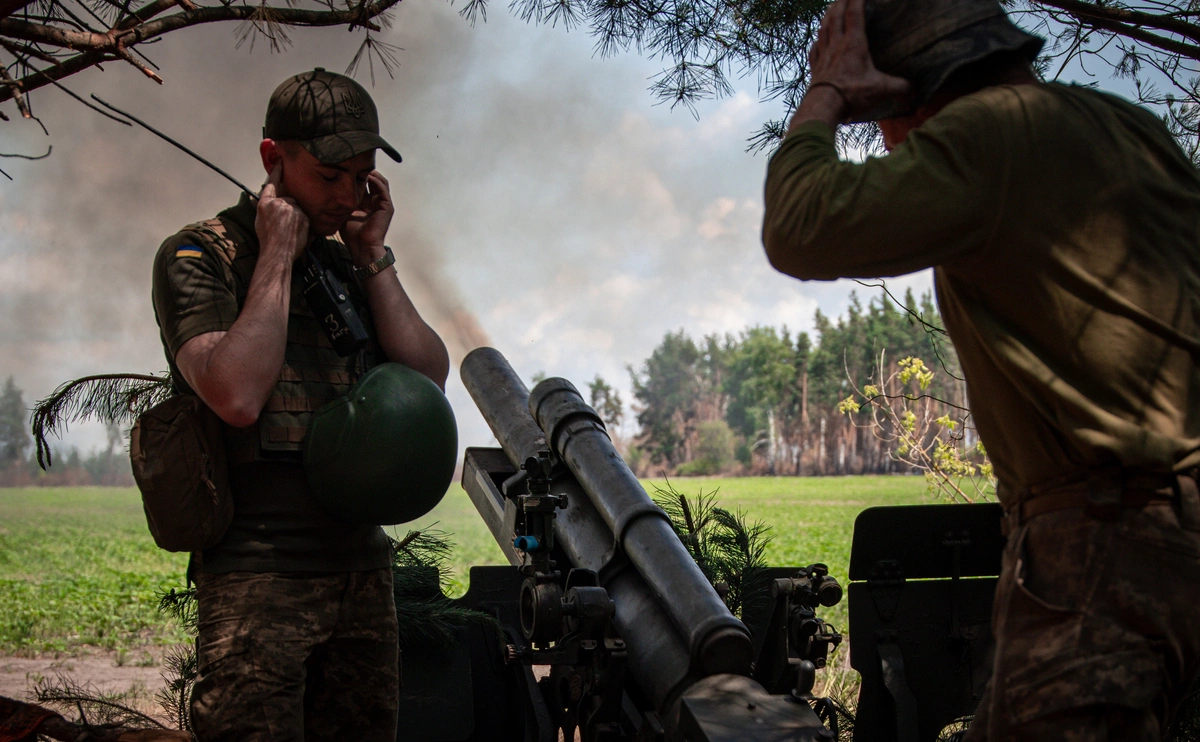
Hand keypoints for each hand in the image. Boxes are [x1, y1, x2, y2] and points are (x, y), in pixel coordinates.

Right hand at [255, 162, 308, 261]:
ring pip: (297, 209)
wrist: (277, 252)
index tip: (280, 162)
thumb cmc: (267, 239)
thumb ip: (266, 207)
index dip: (276, 172)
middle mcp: (278, 202)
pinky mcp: (303, 216)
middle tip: (283, 225)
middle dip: (288, 209)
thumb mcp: (260, 220)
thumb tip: (269, 202)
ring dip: (295, 217)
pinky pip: (304, 216)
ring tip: (288, 231)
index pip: (271, 183)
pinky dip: (302, 223)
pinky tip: (295, 233)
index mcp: (265, 203)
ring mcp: (291, 208)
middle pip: (288, 199)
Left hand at [341, 171, 393, 262]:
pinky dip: (376, 180)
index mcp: (367, 204)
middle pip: (374, 180)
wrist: (362, 247)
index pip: (364, 185)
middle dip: (365, 171)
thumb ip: (341, 202)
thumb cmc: (352, 234)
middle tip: (355, 162)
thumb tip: (329, 190)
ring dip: (372, 173)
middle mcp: (375, 202)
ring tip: (362, 166)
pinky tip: (367, 176)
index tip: (347, 167)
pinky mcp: (387, 206)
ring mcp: (382, 204)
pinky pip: (383, 188)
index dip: (357, 175)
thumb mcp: (343, 213)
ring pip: (380, 182)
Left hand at [789, 0, 910, 130]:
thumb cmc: (851, 95)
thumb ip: (900, 87)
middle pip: (836, 17)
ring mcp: (823, 56)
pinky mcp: (815, 68)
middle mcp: (836, 45)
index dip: (857, 0)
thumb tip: (914, 90)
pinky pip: (814, 49)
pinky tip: (817, 40)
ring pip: (824, 29)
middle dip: (840, 3)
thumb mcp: (881, 90)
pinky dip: (817, 41)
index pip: (854, 14)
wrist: (823, 107)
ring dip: (827, 17)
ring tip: (830, 10)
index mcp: (853, 44)